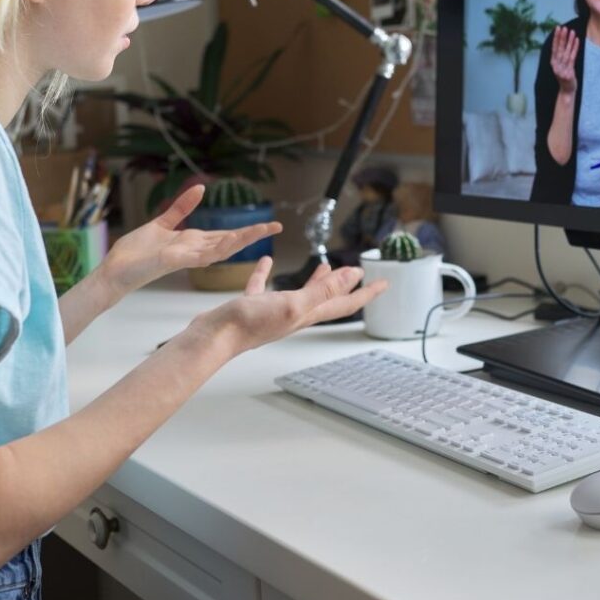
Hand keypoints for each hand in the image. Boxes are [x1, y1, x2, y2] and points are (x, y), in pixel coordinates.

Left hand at [100, 184, 281, 297]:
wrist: (114, 272)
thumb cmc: (135, 253)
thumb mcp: (162, 224)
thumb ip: (181, 208)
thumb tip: (201, 189)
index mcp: (192, 242)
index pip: (226, 235)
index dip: (247, 230)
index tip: (268, 223)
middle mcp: (194, 251)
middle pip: (230, 242)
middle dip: (253, 234)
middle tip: (277, 226)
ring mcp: (186, 257)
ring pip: (221, 249)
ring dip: (242, 240)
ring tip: (262, 231)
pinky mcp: (175, 260)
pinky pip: (200, 254)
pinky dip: (217, 247)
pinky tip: (231, 240)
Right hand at [196, 258, 388, 355]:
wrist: (214, 337)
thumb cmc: (250, 323)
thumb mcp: (293, 304)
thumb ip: (322, 290)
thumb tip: (353, 276)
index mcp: (306, 314)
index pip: (344, 303)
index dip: (366, 293)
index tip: (385, 283)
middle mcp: (293, 313)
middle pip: (327, 299)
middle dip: (345, 288)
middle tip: (360, 275)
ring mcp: (272, 311)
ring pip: (299, 293)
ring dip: (315, 281)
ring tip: (324, 266)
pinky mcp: (251, 307)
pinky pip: (263, 287)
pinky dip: (267, 274)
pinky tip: (266, 262)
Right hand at [550, 26, 578, 96]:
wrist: (566, 91)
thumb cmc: (564, 77)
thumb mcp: (560, 66)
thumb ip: (560, 57)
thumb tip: (561, 44)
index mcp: (553, 62)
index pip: (554, 47)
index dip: (556, 38)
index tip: (558, 28)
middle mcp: (556, 65)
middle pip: (559, 49)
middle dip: (561, 37)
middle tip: (563, 27)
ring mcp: (562, 69)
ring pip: (566, 52)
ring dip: (569, 41)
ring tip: (572, 31)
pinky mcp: (569, 72)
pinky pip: (572, 58)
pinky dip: (575, 49)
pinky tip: (577, 41)